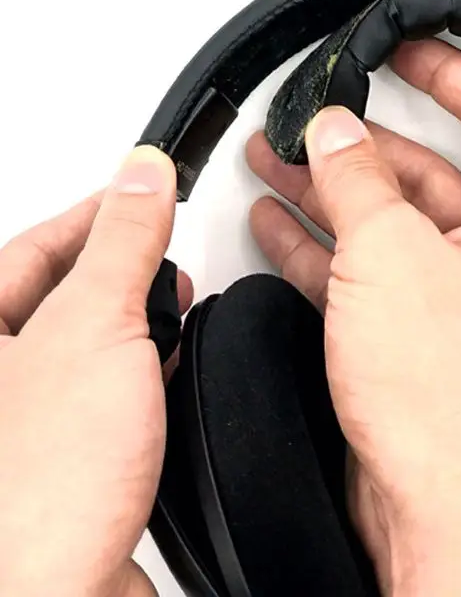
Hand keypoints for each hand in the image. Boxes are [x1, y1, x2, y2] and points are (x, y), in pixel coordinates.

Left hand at [0, 147, 190, 596]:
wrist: (64, 596)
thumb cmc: (38, 488)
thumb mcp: (93, 328)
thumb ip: (121, 242)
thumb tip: (142, 174)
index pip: (34, 245)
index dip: (98, 210)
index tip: (147, 188)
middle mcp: (3, 379)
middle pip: (59, 291)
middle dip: (122, 266)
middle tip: (164, 250)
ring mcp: (33, 421)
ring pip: (92, 341)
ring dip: (140, 321)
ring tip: (175, 309)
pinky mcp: (74, 456)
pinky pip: (113, 389)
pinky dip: (145, 371)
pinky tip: (169, 373)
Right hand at [247, 40, 460, 594]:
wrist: (452, 518)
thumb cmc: (460, 407)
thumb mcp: (393, 257)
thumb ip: (359, 180)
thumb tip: (338, 130)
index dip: (449, 72)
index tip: (408, 49)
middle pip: (430, 171)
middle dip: (363, 143)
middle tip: (314, 117)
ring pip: (391, 224)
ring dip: (334, 192)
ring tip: (280, 160)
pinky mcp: (423, 341)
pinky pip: (371, 274)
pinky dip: (326, 248)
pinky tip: (284, 223)